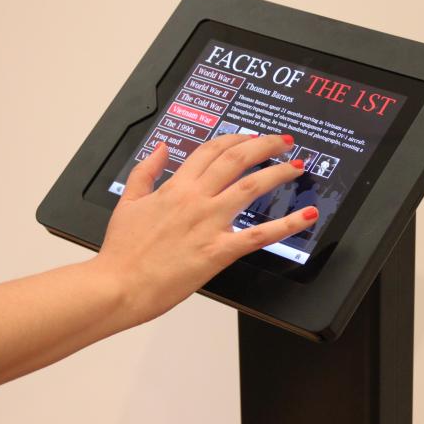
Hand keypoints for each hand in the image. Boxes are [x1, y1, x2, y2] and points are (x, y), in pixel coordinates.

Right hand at [94, 134, 317, 324]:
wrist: (116, 286)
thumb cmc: (121, 251)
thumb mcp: (127, 202)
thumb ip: (145, 172)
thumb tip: (162, 149)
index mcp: (175, 187)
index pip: (211, 150)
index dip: (236, 139)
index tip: (252, 137)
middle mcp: (196, 199)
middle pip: (237, 160)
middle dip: (265, 146)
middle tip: (284, 143)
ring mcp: (209, 223)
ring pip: (252, 188)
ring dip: (279, 173)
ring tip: (297, 167)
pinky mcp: (219, 251)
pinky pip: (260, 235)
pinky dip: (287, 224)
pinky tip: (306, 215)